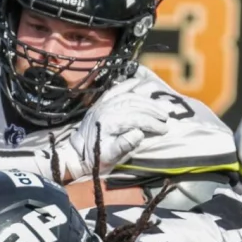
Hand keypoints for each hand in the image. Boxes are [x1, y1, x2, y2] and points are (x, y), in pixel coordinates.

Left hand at [49, 86, 172, 179]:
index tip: (164, 129)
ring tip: (159, 108)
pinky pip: (115, 90)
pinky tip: (137, 82)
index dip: (153, 123)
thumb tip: (139, 133)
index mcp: (109, 122)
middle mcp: (106, 109)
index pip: (137, 118)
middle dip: (153, 110)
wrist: (76, 154)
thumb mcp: (109, 157)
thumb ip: (123, 145)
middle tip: (165, 118)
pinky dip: (126, 84)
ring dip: (146, 100)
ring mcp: (102, 105)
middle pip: (135, 104)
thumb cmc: (94, 159)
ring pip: (128, 96)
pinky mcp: (100, 103)